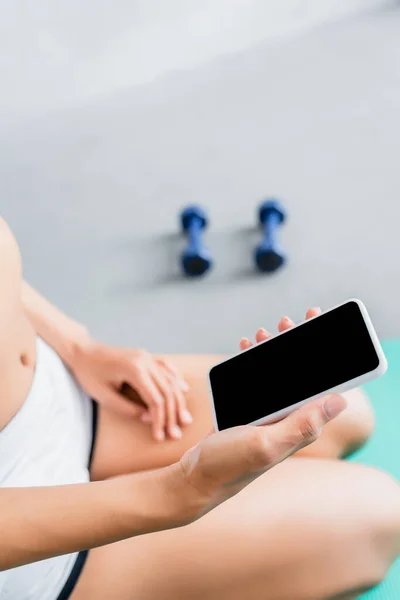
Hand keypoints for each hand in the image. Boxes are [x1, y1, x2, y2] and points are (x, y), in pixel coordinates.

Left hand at [69, 341, 191, 441]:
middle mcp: (145, 361)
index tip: (160, 436)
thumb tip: (147, 417)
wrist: (82, 351)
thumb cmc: (89, 374)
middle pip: (167, 391)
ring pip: (170, 380)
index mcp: (135, 370)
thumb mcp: (104, 396)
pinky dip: (176, 379)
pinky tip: (183, 389)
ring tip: (184, 417)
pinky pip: (166, 367)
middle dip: (172, 414)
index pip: (155, 400)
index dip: (160, 420)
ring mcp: (147, 357)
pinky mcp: (145, 356)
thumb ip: (127, 408)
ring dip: (178, 400)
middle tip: (176, 433)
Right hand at [165, 306, 346, 522]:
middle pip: (300, 375)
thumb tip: (340, 400)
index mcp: (299, 425)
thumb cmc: (230, 466)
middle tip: (286, 322)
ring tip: (263, 333)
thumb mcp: (265, 444)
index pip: (322, 385)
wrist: (196, 478)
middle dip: (295, 344)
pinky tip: (247, 350)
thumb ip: (301, 424)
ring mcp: (268, 417)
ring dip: (273, 351)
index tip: (316, 323)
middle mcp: (288, 420)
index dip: (324, 354)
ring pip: (277, 376)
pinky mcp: (250, 415)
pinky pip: (257, 383)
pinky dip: (253, 363)